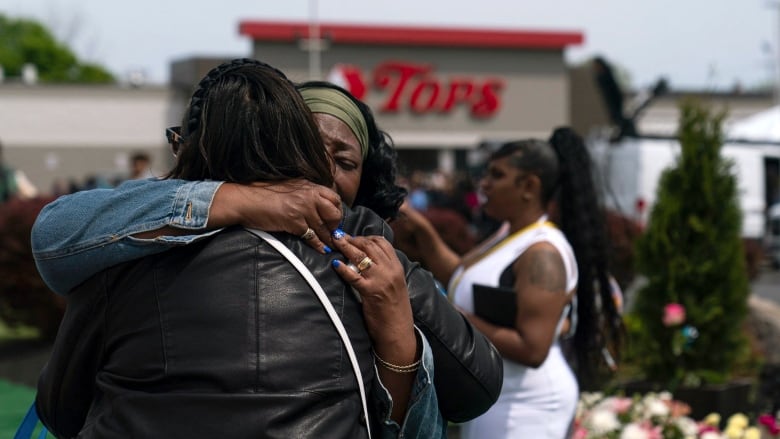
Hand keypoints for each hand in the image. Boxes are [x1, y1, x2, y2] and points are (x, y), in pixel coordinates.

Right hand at [212, 180, 342, 252]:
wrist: (246, 200)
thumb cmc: (264, 193)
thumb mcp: (290, 187)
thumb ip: (305, 193)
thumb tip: (318, 204)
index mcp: (309, 186)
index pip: (334, 198)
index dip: (337, 210)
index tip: (335, 219)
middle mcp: (309, 196)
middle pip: (334, 213)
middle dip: (335, 225)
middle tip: (333, 233)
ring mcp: (303, 209)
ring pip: (324, 228)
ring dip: (329, 239)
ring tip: (332, 245)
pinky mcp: (295, 222)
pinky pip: (312, 237)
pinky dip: (318, 245)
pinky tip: (321, 249)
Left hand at [329, 230, 414, 347]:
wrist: (398, 331)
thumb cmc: (395, 310)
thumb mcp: (395, 285)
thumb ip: (385, 271)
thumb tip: (369, 261)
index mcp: (397, 267)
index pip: (382, 243)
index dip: (366, 237)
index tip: (354, 237)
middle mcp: (390, 270)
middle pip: (370, 245)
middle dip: (353, 238)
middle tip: (339, 236)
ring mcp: (381, 280)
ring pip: (361, 256)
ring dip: (346, 246)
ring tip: (335, 242)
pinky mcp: (370, 292)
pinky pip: (354, 276)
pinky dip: (343, 268)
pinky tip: (335, 264)